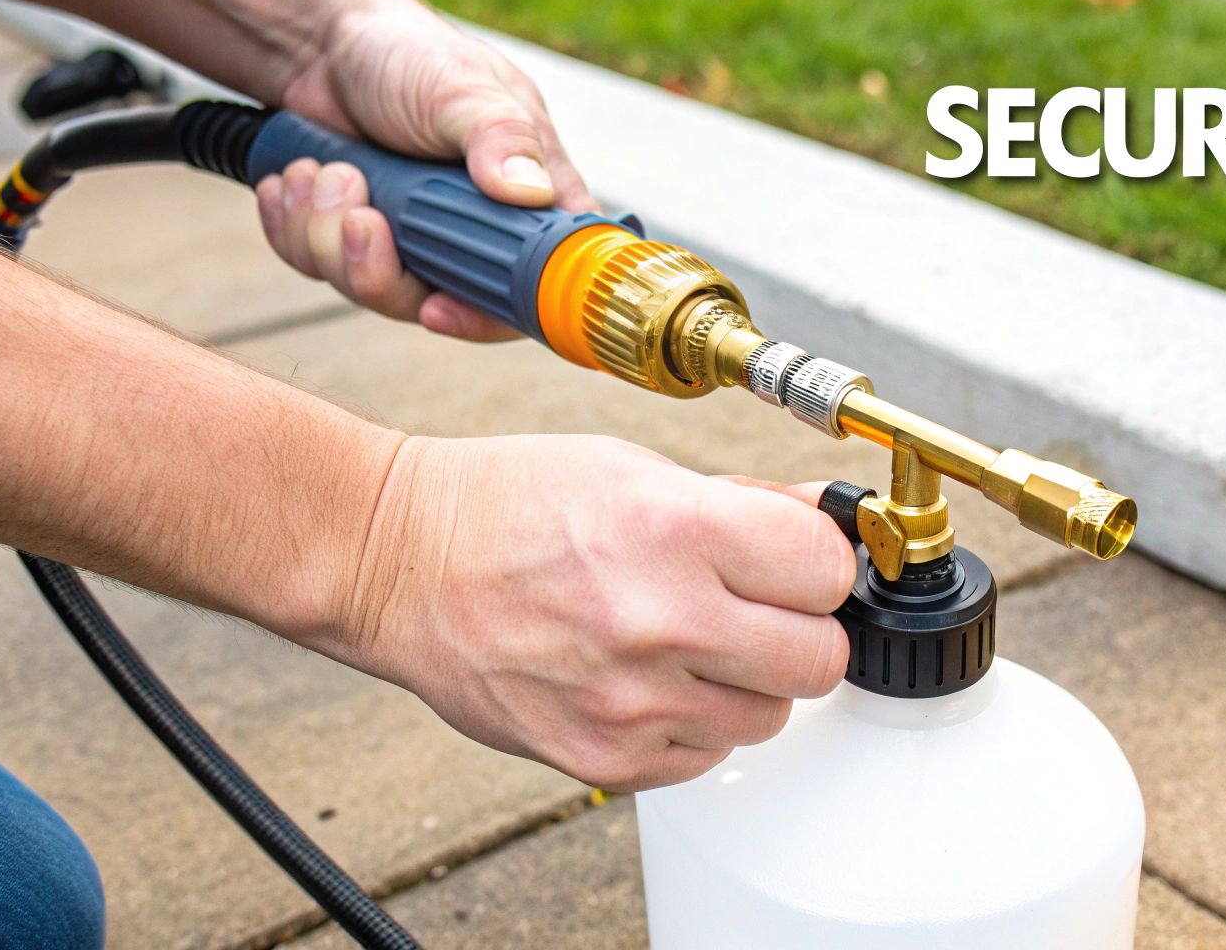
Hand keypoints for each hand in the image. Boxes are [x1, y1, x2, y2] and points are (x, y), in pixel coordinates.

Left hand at [255, 5, 597, 340]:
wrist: (326, 42)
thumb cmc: (413, 54)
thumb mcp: (464, 88)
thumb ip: (502, 137)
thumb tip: (529, 192)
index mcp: (526, 203)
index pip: (531, 288)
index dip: (485, 316)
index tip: (436, 306)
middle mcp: (472, 233)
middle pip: (435, 304)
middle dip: (380, 268)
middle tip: (358, 213)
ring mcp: (410, 243)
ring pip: (367, 289)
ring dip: (326, 235)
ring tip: (320, 170)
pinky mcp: (351, 241)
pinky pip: (318, 267)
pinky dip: (295, 227)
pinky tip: (295, 180)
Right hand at [334, 435, 856, 790]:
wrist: (398, 563)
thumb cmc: (507, 504)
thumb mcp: (634, 467)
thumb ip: (745, 503)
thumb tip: (825, 519)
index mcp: (675, 530)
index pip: (827, 570)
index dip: (818, 561)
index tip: (796, 560)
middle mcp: (660, 622)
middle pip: (819, 659)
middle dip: (801, 628)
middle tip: (757, 605)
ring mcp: (632, 702)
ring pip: (770, 717)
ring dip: (748, 681)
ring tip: (688, 639)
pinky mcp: (605, 759)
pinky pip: (705, 756)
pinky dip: (693, 723)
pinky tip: (647, 676)